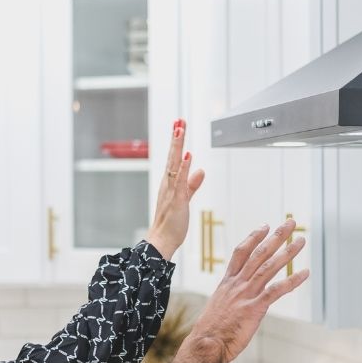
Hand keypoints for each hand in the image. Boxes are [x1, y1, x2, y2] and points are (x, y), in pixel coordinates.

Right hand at [145, 119, 205, 260]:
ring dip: (177, 146)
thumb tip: (200, 170)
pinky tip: (187, 156)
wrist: (161, 241)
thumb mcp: (184, 199)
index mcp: (170, 184)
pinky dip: (183, 168)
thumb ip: (192, 184)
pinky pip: (180, 181)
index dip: (177, 142)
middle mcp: (168, 184)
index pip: (174, 159)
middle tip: (179, 120)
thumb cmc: (171, 224)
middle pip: (172, 156)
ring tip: (180, 129)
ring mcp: (171, 191)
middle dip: (176, 138)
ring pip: (174, 164)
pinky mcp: (176, 200)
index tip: (179, 125)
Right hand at [186, 218, 308, 362]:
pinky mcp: (254, 308)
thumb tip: (234, 304)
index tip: (265, 226)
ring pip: (269, 267)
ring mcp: (245, 295)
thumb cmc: (209, 333)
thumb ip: (228, 302)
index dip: (254, 237)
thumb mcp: (216, 310)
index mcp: (226, 284)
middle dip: (276, 236)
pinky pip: (276, 291)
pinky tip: (305, 273)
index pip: (241, 253)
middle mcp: (237, 284)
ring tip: (301, 241)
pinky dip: (292, 281)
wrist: (206, 344)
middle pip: (259, 254)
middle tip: (291, 223)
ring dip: (287, 252)